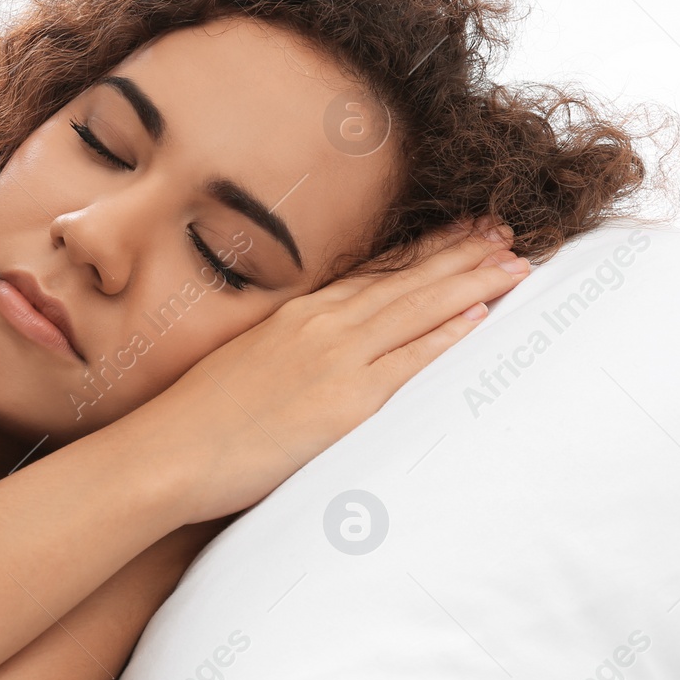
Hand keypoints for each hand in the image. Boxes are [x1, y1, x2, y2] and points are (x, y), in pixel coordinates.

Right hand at [125, 219, 528, 525]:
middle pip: (405, 278)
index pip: (374, 273)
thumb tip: (307, 366)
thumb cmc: (194, 423)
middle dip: (461, 251)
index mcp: (296, 316)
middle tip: (507, 226)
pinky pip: (411, 358)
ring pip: (418, 306)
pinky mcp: (346, 400)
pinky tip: (484, 313)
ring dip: (472, 280)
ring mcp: (335, 358)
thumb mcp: (243, 369)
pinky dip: (450, 331)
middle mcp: (320, 325)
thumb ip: (286, 358)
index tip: (459, 230)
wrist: (164, 454)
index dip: (422, 250)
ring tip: (516, 259)